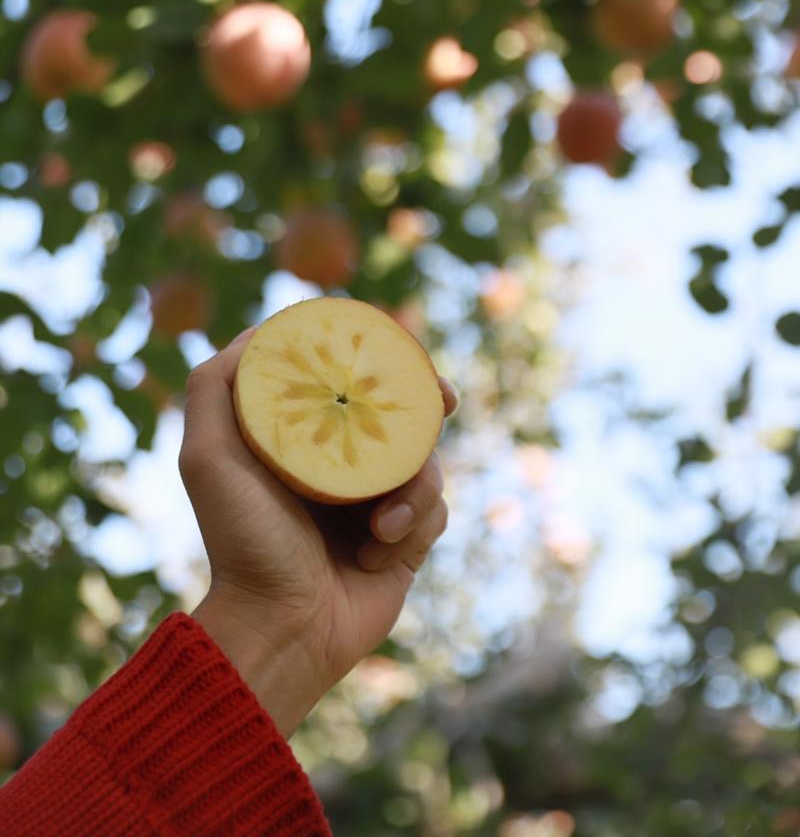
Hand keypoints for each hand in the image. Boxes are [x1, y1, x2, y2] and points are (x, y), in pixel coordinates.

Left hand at [180, 327, 455, 735]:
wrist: (281, 628)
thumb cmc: (242, 540)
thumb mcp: (208, 455)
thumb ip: (214, 387)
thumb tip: (259, 333)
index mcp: (302, 442)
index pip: (346, 384)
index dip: (377, 359)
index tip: (400, 349)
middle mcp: (340, 467)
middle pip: (397, 415)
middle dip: (423, 407)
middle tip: (440, 400)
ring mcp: (375, 502)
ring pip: (424, 461)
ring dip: (411, 486)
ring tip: (379, 524)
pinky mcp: (405, 541)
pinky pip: (435, 509)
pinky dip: (412, 525)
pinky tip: (377, 552)